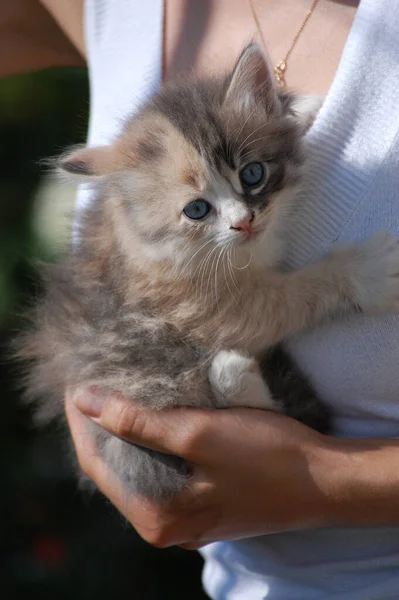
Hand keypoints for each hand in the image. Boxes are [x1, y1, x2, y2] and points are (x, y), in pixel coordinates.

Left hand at [66, 388, 337, 547]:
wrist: (324, 480)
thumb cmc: (265, 456)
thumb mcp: (197, 433)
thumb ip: (137, 422)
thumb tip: (84, 402)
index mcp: (157, 517)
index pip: (97, 463)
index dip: (81, 420)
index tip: (75, 383)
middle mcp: (166, 526)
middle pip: (114, 470)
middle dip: (100, 427)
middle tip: (93, 385)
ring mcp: (185, 518)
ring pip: (138, 470)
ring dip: (125, 434)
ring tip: (115, 396)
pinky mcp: (203, 505)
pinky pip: (161, 473)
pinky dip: (150, 445)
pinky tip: (149, 420)